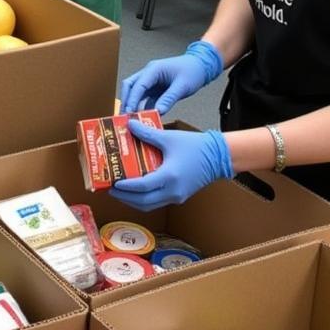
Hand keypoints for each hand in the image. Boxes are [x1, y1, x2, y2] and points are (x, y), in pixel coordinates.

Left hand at [109, 121, 232, 210]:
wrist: (219, 156)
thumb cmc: (195, 146)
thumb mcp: (169, 138)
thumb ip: (147, 133)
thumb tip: (128, 125)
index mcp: (169, 177)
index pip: (142, 187)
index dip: (125, 187)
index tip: (112, 182)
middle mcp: (172, 191)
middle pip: (143, 202)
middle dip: (124, 197)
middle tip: (110, 188)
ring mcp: (176, 197)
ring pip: (149, 205)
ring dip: (133, 201)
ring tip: (119, 191)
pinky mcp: (179, 196)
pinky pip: (157, 202)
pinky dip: (143, 199)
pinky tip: (135, 189)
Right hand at [121, 40, 222, 115]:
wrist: (202, 65)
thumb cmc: (193, 71)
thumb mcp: (182, 86)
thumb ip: (169, 99)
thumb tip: (158, 112)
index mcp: (153, 69)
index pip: (138, 85)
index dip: (132, 100)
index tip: (129, 113)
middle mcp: (149, 73)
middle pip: (130, 86)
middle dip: (126, 101)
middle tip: (124, 116)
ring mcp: (151, 80)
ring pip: (135, 91)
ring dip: (132, 104)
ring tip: (131, 119)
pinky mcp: (155, 87)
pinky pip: (145, 97)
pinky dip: (142, 106)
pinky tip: (143, 117)